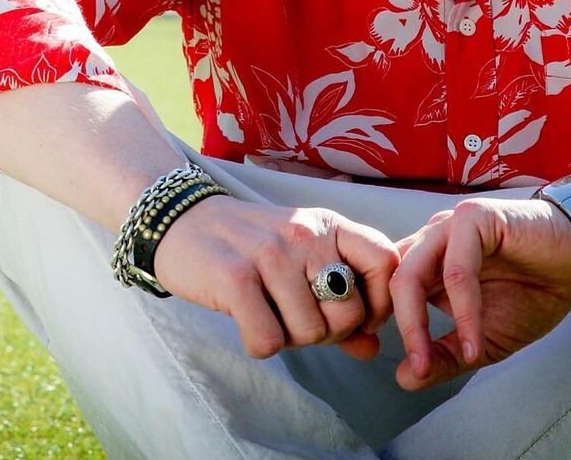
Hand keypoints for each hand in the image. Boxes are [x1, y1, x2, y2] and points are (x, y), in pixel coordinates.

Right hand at [153, 195, 398, 359]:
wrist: (185, 221)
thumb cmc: (253, 248)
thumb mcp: (303, 260)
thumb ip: (341, 301)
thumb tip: (373, 349)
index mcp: (330, 225)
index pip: (386, 262)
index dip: (380, 303)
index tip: (357, 318)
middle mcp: (306, 234)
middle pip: (349, 313)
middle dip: (327, 333)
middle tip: (298, 319)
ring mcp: (272, 254)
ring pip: (309, 332)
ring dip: (289, 338)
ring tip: (269, 313)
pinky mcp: (236, 278)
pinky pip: (268, 341)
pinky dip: (259, 343)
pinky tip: (247, 320)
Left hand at [390, 198, 570, 390]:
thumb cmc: (532, 294)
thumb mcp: (483, 339)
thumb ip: (446, 356)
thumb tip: (404, 379)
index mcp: (427, 262)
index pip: (386, 289)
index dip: (385, 326)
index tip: (404, 367)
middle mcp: (432, 240)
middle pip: (391, 282)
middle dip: (399, 330)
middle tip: (417, 370)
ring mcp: (450, 226)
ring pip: (413, 272)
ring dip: (417, 322)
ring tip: (429, 362)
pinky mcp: (475, 218)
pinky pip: (456, 268)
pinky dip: (462, 309)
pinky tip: (475, 339)